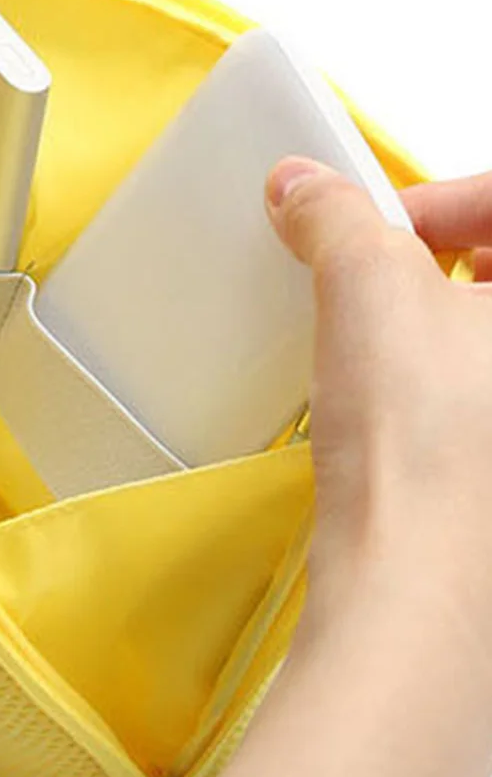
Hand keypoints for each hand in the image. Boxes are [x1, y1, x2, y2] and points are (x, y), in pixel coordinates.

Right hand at [147, 163, 491, 776]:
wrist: (419, 586)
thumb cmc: (429, 453)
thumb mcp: (368, 289)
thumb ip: (334, 217)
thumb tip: (303, 190)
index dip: (443, 201)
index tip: (380, 227)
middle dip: (440, 261)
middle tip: (379, 279)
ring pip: (484, 339)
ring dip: (436, 321)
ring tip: (376, 344)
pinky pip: (475, 398)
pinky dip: (437, 381)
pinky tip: (387, 405)